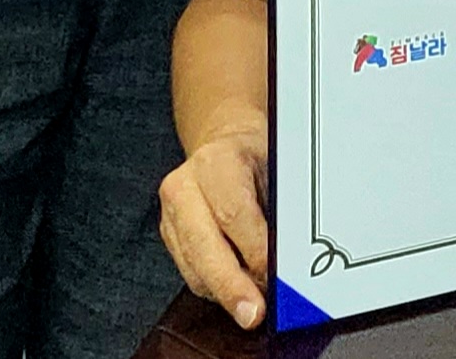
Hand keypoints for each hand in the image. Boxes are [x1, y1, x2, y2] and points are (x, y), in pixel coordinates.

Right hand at [159, 126, 270, 328]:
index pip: (234, 213)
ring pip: (194, 266)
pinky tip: (237, 291)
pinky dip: (215, 287)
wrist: (225, 142)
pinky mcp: (168, 235)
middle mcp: (184, 187)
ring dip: (225, 292)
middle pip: (204, 246)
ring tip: (253, 305)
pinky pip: (190, 272)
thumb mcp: (277, 168)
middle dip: (231, 285)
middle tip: (253, 312)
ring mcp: (170, 213)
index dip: (254, 250)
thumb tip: (287, 258)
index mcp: (215, 162)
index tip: (275, 276)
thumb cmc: (257, 157)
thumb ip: (279, 209)